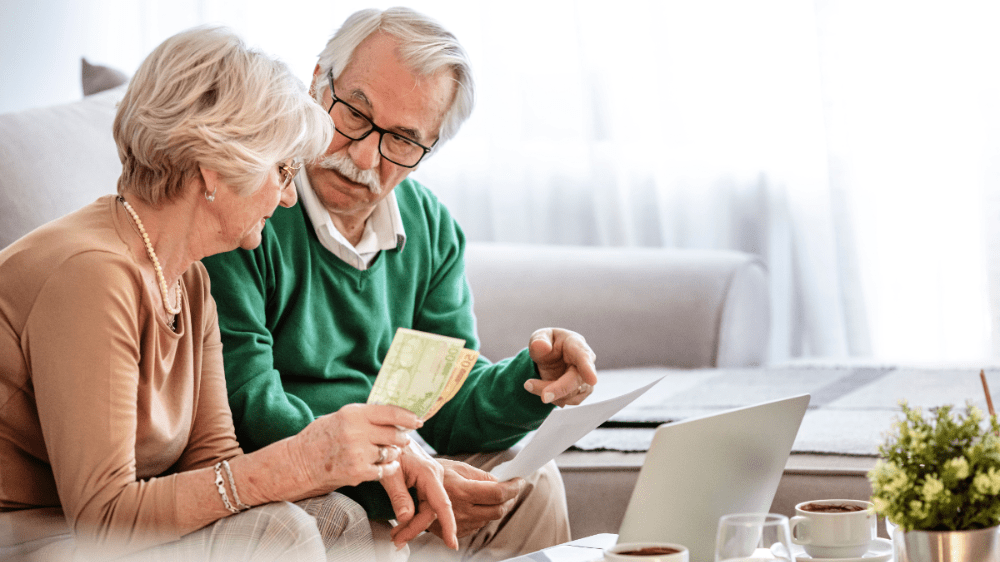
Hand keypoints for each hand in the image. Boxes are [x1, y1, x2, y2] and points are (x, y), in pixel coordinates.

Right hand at [291, 403, 414, 492]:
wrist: (299, 462)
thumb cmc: (320, 437)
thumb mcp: (341, 417)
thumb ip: (365, 416)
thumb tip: (393, 414)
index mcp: (353, 414)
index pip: (390, 412)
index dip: (408, 417)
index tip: (418, 420)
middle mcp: (357, 432)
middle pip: (394, 433)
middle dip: (403, 437)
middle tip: (404, 438)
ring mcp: (358, 453)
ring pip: (390, 452)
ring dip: (393, 453)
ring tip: (389, 451)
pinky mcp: (358, 472)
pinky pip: (384, 470)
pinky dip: (389, 468)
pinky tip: (387, 465)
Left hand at [383, 441, 457, 549]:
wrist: (391, 436)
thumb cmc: (390, 450)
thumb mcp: (390, 474)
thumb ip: (398, 496)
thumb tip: (405, 517)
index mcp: (429, 474)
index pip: (442, 504)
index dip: (448, 525)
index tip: (452, 543)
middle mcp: (434, 478)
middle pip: (430, 511)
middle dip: (414, 528)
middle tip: (397, 541)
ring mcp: (431, 481)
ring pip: (427, 510)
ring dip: (412, 524)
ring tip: (396, 536)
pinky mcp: (426, 483)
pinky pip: (423, 504)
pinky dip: (412, 516)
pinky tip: (402, 524)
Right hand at [427, 459, 524, 538]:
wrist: (411, 490)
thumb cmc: (434, 475)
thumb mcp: (458, 467)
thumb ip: (482, 476)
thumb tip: (501, 482)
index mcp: (462, 490)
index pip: (498, 494)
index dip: (513, 488)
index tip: (519, 481)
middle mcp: (460, 510)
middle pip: (498, 510)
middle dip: (509, 499)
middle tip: (512, 489)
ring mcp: (458, 524)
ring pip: (489, 519)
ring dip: (497, 507)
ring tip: (494, 495)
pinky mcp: (455, 532)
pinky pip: (478, 525)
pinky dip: (484, 515)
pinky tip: (478, 504)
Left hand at [523, 328, 597, 406]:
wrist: (550, 355)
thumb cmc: (547, 343)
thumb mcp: (539, 337)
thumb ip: (539, 340)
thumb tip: (540, 346)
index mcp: (575, 344)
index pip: (583, 356)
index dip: (588, 368)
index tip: (592, 380)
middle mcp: (586, 362)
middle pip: (576, 380)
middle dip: (559, 389)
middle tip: (541, 396)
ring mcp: (586, 378)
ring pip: (571, 394)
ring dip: (549, 393)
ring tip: (531, 385)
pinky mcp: (582, 391)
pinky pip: (569, 401)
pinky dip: (554, 398)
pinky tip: (545, 389)